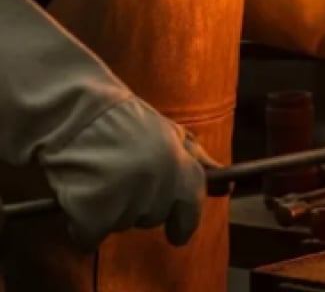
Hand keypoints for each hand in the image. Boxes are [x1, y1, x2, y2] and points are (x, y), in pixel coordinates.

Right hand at [39, 97, 211, 248]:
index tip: (177, 234)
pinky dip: (81, 225)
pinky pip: (89, 236)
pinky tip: (78, 196)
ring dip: (110, 210)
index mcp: (182, 168)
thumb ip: (198, 162)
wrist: (76, 111)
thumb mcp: (172, 134)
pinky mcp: (94, 213)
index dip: (183, 223)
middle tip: (120, 176)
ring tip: (98, 176)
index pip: (190, 210)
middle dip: (139, 204)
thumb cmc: (123, 119)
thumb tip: (225, 187)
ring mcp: (127, 201)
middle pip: (152, 218)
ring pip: (121, 225)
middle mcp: (160, 188)